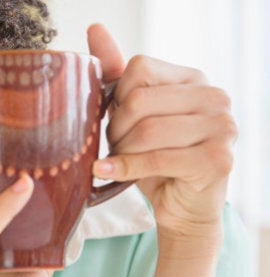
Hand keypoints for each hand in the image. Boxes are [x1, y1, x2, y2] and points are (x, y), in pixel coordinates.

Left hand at [88, 24, 236, 240]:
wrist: (182, 207)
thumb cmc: (155, 158)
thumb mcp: (134, 114)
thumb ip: (116, 74)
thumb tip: (95, 28)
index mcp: (194, 79)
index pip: (140, 67)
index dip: (116, 96)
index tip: (115, 118)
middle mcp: (215, 96)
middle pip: (140, 101)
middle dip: (115, 128)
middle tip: (113, 145)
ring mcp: (223, 127)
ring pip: (146, 131)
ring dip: (121, 150)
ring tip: (117, 159)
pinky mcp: (218, 159)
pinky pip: (156, 158)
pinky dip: (124, 168)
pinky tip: (107, 171)